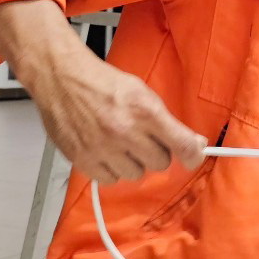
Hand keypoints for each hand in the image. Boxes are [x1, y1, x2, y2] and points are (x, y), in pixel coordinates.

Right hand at [24, 48, 206, 185]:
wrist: (62, 78)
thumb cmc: (103, 83)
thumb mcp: (143, 93)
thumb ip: (169, 123)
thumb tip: (195, 145)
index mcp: (145, 111)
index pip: (181, 145)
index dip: (192, 155)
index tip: (193, 157)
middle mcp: (125, 131)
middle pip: (160, 163)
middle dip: (155, 152)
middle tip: (141, 137)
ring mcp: (103, 147)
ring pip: (136, 174)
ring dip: (132, 162)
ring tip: (119, 142)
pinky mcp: (83, 159)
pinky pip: (110, 180)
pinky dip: (110, 169)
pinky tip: (105, 150)